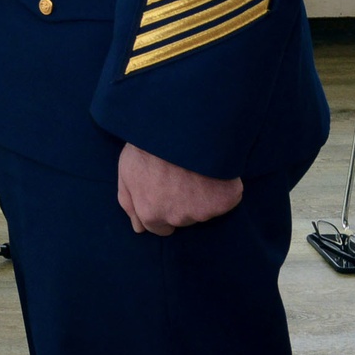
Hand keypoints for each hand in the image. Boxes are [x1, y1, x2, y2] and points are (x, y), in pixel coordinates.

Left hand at [117, 143, 243, 235]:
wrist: (177, 126)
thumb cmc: (148, 145)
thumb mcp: (127, 170)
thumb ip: (129, 202)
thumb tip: (138, 228)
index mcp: (150, 213)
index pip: (160, 228)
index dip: (164, 209)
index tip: (168, 193)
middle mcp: (176, 218)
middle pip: (183, 218)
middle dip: (183, 202)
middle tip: (182, 174)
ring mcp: (202, 211)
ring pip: (205, 209)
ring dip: (202, 192)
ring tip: (195, 166)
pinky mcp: (225, 200)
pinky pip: (227, 197)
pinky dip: (224, 186)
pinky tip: (213, 167)